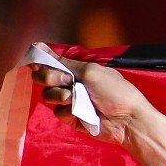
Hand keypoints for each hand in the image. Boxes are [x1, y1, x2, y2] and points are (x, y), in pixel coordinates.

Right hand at [30, 53, 152, 148]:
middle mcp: (72, 84)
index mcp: (78, 70)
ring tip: (77, 98)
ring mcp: (72, 102)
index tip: (37, 63)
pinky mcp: (73, 119)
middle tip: (67, 81)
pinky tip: (82, 113)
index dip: (42, 62)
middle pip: (44, 78)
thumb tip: (40, 46)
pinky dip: (69, 112)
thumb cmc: (115, 91)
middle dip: (50, 77)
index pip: (52, 63)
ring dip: (61, 95)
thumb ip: (64, 62)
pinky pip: (59, 113)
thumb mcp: (90, 71)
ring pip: (49, 95)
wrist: (127, 119)